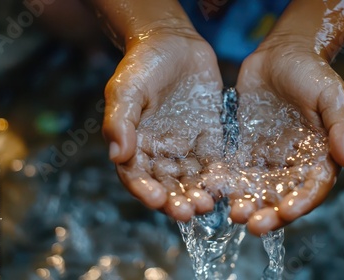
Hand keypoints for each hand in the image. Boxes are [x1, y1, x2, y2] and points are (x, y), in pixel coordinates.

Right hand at [103, 26, 222, 220]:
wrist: (175, 42)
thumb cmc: (143, 64)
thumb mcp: (126, 89)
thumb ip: (120, 121)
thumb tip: (117, 155)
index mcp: (135, 144)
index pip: (136, 176)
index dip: (145, 191)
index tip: (157, 200)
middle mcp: (159, 151)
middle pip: (165, 184)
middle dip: (175, 200)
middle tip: (188, 212)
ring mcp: (185, 147)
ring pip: (190, 179)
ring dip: (197, 194)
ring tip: (207, 204)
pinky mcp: (209, 139)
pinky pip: (213, 163)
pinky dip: (218, 177)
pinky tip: (226, 185)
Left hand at [230, 38, 343, 234]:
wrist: (281, 54)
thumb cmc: (312, 72)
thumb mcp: (332, 94)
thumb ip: (342, 125)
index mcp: (320, 156)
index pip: (313, 188)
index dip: (302, 202)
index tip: (286, 212)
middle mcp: (294, 164)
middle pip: (283, 197)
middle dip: (270, 214)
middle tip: (253, 224)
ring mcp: (268, 159)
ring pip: (258, 191)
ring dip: (248, 205)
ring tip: (233, 213)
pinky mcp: (245, 150)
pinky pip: (236, 172)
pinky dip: (227, 185)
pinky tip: (215, 191)